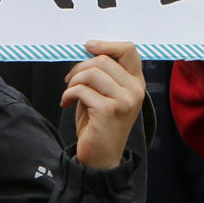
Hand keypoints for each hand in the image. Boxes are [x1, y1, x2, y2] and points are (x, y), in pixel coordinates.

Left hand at [62, 40, 144, 169]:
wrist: (100, 158)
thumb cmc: (99, 123)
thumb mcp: (106, 94)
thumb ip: (104, 73)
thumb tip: (88, 50)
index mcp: (137, 83)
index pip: (129, 50)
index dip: (106, 44)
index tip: (88, 46)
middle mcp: (135, 90)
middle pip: (103, 60)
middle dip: (80, 67)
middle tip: (70, 79)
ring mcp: (124, 101)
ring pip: (92, 73)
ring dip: (73, 80)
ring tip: (69, 92)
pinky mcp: (109, 111)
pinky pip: (82, 90)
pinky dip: (68, 94)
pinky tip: (66, 103)